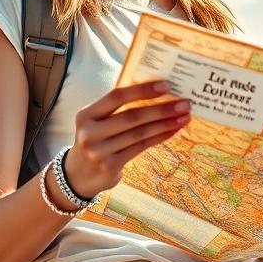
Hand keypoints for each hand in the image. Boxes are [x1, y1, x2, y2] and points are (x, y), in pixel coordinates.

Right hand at [63, 79, 189, 198]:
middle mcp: (90, 132)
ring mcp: (100, 151)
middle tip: (185, 104)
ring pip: (140, 133)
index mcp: (86, 114)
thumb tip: (158, 90)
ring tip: (184, 116)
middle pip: (132, 117)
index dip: (142, 90)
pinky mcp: (110, 166)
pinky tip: (174, 130)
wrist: (77, 175)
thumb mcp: (97, 120)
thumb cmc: (96, 138)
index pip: (116, 96)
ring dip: (166, 124)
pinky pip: (141, 147)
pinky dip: (160, 137)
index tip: (166, 85)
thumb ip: (118, 107)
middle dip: (162, 109)